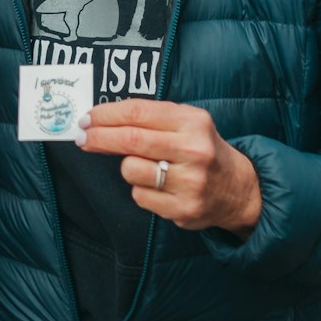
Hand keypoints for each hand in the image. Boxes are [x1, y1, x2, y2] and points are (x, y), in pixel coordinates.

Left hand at [75, 99, 261, 234]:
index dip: (106, 114)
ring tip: (145, 167)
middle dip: (98, 137)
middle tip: (81, 136)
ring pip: (131, 170)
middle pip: (130, 139)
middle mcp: (194, 150)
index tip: (86, 118)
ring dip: (127, 167)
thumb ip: (151, 118)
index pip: (138, 112)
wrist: (238, 189)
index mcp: (193, 122)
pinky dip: (141, 190)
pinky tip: (159, 187)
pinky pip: (140, 196)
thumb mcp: (187, 123)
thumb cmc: (202, 150)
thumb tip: (101, 119)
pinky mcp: (183, 209)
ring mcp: (190, 182)